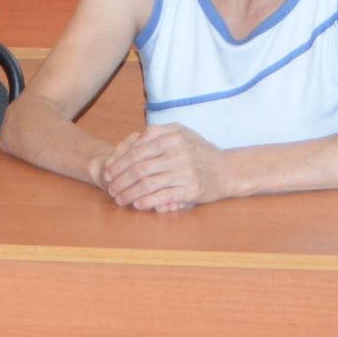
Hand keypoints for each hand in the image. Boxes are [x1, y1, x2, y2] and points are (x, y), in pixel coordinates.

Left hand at [94, 123, 232, 212]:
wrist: (228, 170)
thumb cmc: (200, 151)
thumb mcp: (182, 133)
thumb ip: (157, 133)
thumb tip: (132, 141)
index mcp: (172, 136)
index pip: (137, 150)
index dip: (120, 162)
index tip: (109, 172)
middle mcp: (178, 152)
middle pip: (139, 168)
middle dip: (121, 180)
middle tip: (110, 188)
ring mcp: (185, 171)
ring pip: (148, 183)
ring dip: (130, 193)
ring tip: (120, 199)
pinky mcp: (191, 189)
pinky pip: (162, 196)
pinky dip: (147, 201)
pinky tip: (137, 204)